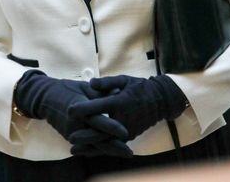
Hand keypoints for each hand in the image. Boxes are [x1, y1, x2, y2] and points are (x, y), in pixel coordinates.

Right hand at [14, 70, 129, 148]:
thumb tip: (118, 91)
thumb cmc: (67, 89)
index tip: (125, 132)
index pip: (97, 120)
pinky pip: (86, 145)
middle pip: (97, 138)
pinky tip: (111, 151)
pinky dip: (98, 148)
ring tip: (124, 153)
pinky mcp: (69, 137)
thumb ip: (101, 91)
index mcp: (79, 108)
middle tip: (129, 152)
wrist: (45, 98)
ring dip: (108, 150)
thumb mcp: (83, 87)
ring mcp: (71, 133)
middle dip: (114, 146)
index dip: (111, 127)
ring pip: (93, 145)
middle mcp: (75, 123)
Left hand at [69, 74, 186, 140]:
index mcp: (120, 102)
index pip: (100, 107)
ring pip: (106, 141)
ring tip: (73, 148)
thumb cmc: (138, 87)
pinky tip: (87, 151)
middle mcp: (124, 118)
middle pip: (102, 129)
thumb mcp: (123, 80)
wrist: (159, 101)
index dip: (84, 109)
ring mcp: (128, 130)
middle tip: (70, 136)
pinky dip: (99, 149)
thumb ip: (106, 83)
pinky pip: (113, 145)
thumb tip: (90, 82)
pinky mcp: (129, 137)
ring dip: (90, 145)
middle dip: (85, 134)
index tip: (70, 110)